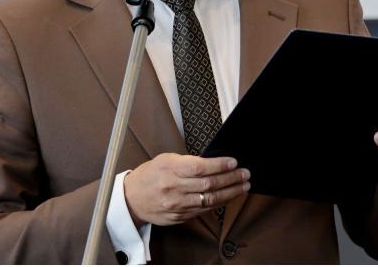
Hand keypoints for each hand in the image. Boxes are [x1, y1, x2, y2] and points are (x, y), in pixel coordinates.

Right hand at [123, 153, 250, 226]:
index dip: (219, 165)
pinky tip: (229, 196)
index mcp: (170, 169)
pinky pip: (204, 210)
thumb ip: (188, 162)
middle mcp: (174, 188)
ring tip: (243, 186)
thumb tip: (213, 163)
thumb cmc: (150, 175)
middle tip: (245, 174)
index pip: (200, 167)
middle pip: (209, 184)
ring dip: (230, 192)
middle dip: (231, 179)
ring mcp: (177, 204)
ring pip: (210, 200)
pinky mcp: (180, 216)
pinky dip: (219, 203)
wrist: (131, 199)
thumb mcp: (166, 160)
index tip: (233, 162)